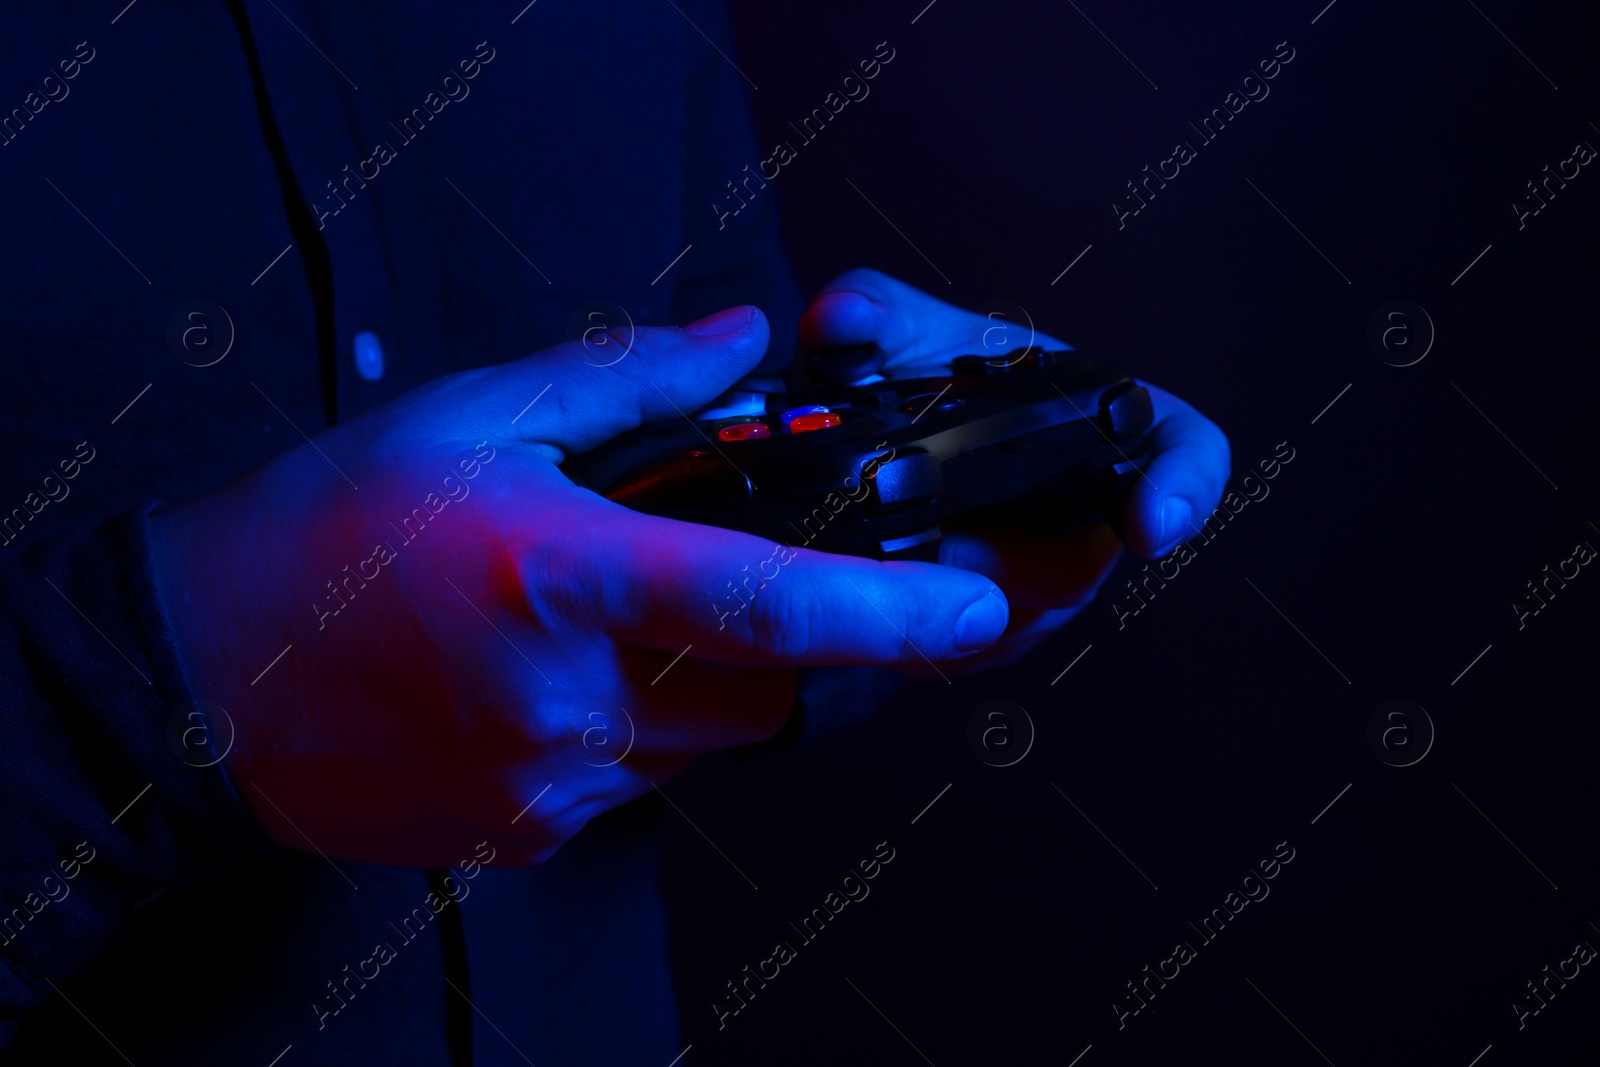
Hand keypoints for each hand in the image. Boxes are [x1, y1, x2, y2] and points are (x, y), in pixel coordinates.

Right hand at [150, 306, 1010, 866]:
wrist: (201, 677)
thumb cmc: (325, 534)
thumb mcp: (471, 415)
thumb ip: (628, 378)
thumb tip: (740, 346)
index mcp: (563, 577)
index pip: (766, 601)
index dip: (892, 611)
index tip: (977, 610)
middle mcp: (572, 699)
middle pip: (765, 689)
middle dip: (786, 640)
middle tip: (724, 579)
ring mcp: (554, 782)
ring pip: (708, 743)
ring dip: (704, 683)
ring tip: (609, 623)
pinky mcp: (533, 832)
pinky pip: (641, 785)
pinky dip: (638, 730)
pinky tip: (555, 681)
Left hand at [799, 269, 1230, 667]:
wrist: (874, 440)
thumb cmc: (922, 379)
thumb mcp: (897, 335)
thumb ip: (873, 312)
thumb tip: (842, 317)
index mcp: (1093, 423)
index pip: (1182, 453)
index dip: (1184, 489)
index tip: (1150, 525)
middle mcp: (1086, 514)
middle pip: (1076, 565)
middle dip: (999, 560)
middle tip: (932, 540)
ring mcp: (1042, 584)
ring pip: (1016, 619)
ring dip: (950, 599)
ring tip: (887, 564)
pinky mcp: (993, 635)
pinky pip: (968, 652)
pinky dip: (918, 631)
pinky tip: (874, 603)